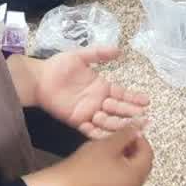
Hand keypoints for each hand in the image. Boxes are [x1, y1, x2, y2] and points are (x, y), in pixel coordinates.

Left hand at [33, 48, 149, 137]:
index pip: (121, 94)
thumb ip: (98, 53)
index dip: (133, 98)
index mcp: (101, 86)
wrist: (39, 79)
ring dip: (118, 124)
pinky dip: (100, 134)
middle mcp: (98, 101)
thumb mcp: (80, 56)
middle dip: (131, 113)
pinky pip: (91, 130)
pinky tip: (110, 137)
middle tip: (145, 118)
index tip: (146, 101)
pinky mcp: (78, 121)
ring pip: (107, 121)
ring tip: (129, 127)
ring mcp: (89, 112)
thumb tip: (119, 49)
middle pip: (118, 109)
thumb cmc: (59, 66)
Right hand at [59, 128, 154, 185]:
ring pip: (134, 172)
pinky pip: (125, 179)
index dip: (140, 138)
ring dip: (128, 158)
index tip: (129, 130)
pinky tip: (110, 159)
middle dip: (135, 148)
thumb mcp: (109, 144)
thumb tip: (137, 127)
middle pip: (143, 164)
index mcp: (136, 176)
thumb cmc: (88, 164)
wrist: (68, 184)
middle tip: (122, 137)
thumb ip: (126, 134)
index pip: (148, 153)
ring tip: (115, 147)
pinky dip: (122, 168)